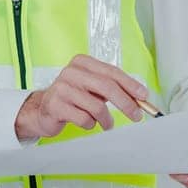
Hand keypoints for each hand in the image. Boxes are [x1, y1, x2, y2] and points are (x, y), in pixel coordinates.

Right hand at [14, 55, 149, 140]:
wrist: (43, 110)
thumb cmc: (74, 98)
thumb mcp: (93, 87)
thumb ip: (114, 88)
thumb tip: (140, 98)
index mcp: (82, 63)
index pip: (112, 72)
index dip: (130, 85)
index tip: (144, 97)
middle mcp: (71, 72)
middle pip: (107, 87)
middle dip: (126, 103)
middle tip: (136, 116)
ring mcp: (61, 88)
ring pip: (97, 107)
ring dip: (106, 120)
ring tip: (106, 124)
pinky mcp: (55, 105)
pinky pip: (84, 119)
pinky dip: (90, 124)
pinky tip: (86, 123)